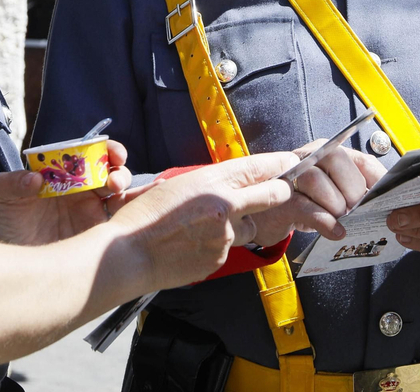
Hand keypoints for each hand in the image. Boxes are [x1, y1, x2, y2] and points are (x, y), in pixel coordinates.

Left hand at [0, 140, 133, 244]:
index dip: (103, 148)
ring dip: (124, 187)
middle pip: (109, 171)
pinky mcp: (97, 236)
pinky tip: (130, 213)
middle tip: (114, 178)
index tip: (109, 151)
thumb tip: (35, 178)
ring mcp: (90, 213)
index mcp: (61, 175)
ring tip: (115, 190)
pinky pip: (120, 222)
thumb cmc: (2, 226)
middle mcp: (80, 191)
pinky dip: (130, 214)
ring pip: (119, 194)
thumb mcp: (0, 199)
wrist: (6, 267)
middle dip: (118, 168)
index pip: (87, 154)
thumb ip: (12, 182)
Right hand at [109, 151, 297, 288]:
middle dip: (280, 191)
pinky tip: (194, 244)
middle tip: (281, 190)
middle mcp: (224, 205)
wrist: (129, 255)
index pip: (257, 167)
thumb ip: (206, 184)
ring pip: (250, 226)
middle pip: (273, 194)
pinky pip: (229, 248)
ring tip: (210, 226)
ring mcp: (225, 235)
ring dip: (241, 224)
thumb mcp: (174, 185)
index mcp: (210, 181)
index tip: (289, 162)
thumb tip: (228, 185)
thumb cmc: (143, 216)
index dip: (278, 164)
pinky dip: (219, 244)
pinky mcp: (221, 258)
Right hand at [247, 140, 382, 245]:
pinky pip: (304, 206)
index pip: (359, 158)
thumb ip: (355, 190)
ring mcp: (290, 175)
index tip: (383, 198)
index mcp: (328, 152)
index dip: (376, 178)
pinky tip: (334, 231)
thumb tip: (384, 197)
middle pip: (335, 159)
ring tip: (340, 220)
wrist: (266, 216)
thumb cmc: (305, 203)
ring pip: (316, 180)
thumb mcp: (333, 194)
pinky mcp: (280, 199)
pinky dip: (324, 221)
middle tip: (355, 210)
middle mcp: (308, 156)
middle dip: (352, 189)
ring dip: (335, 205)